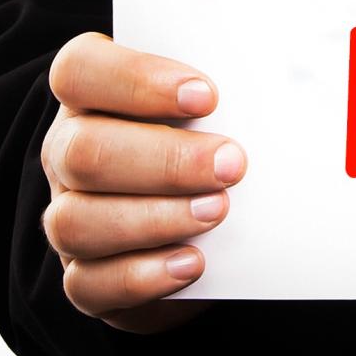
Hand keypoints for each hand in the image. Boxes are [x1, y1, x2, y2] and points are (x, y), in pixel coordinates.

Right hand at [40, 32, 246, 332]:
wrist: (214, 230)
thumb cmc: (212, 142)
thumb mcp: (220, 105)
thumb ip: (233, 89)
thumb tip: (288, 73)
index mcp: (90, 96)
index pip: (79, 71)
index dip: (135, 80)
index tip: (207, 96)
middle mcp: (68, 153)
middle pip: (82, 151)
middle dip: (165, 160)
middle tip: (231, 164)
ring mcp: (68, 216)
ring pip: (76, 222)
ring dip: (154, 219)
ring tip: (218, 210)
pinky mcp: (84, 277)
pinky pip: (89, 284)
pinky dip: (143, 276)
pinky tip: (192, 262)